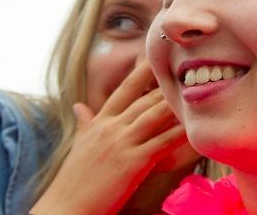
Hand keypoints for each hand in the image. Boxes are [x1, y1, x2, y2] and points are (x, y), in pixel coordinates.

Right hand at [30, 62, 186, 214]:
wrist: (64, 207)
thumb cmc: (73, 179)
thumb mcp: (79, 145)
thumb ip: (85, 123)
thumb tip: (79, 106)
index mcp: (100, 123)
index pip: (123, 90)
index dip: (139, 73)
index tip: (152, 57)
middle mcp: (111, 128)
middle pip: (144, 100)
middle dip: (164, 85)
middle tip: (184, 70)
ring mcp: (122, 144)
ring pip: (154, 116)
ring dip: (173, 104)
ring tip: (192, 91)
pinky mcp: (133, 162)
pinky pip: (162, 143)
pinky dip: (178, 134)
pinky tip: (192, 126)